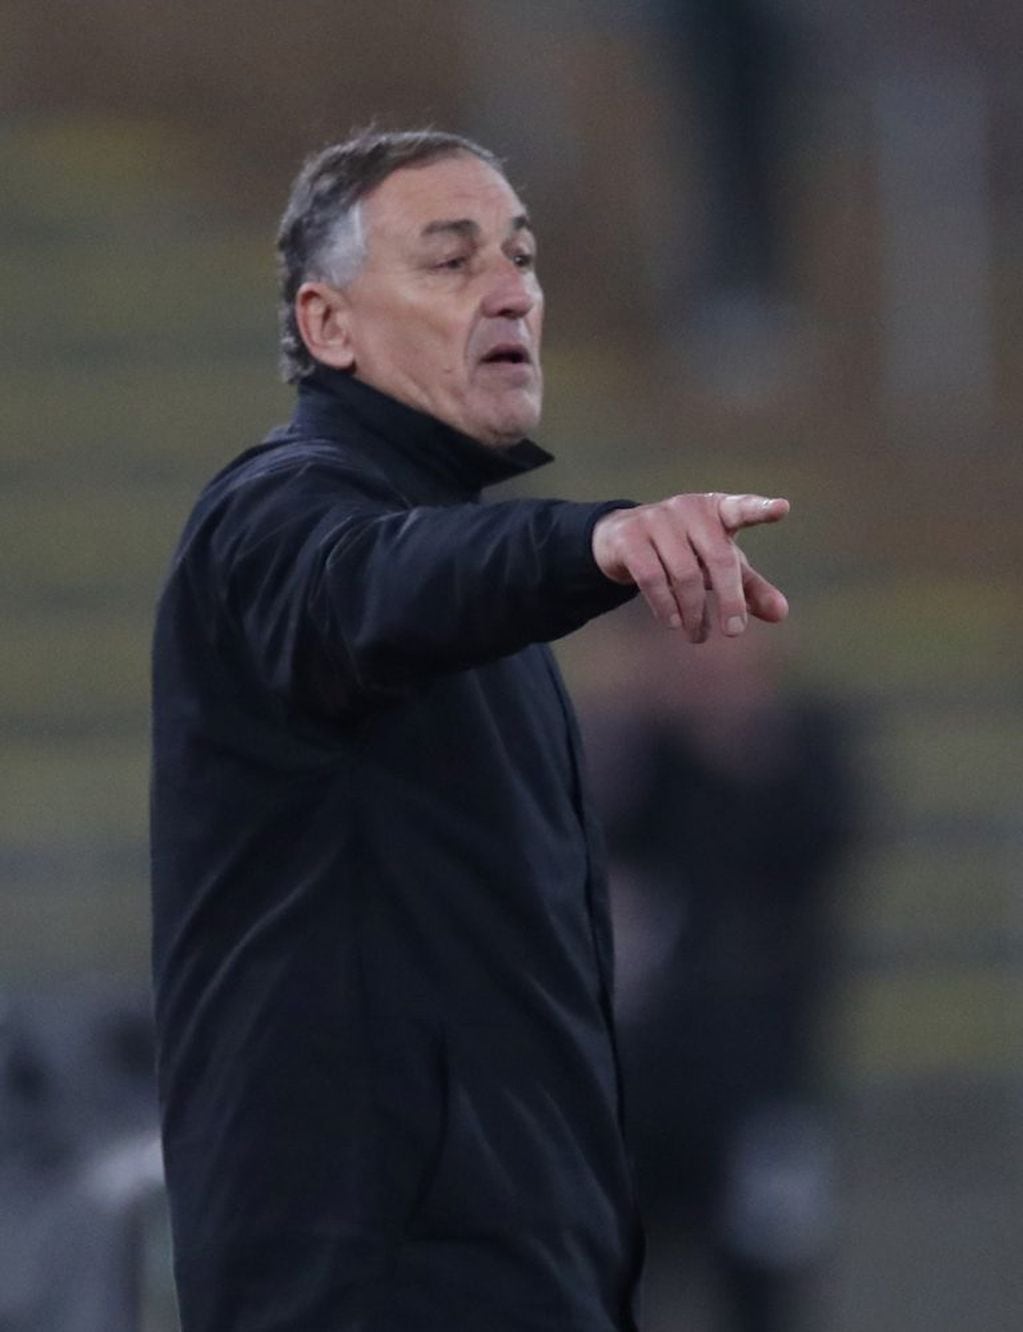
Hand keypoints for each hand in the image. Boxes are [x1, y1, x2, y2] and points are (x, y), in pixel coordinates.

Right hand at [591, 492, 789, 641]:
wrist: (622, 538)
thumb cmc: (686, 551)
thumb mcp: (720, 565)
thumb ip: (751, 587)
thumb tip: (781, 613)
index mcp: (717, 510)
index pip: (742, 508)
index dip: (761, 509)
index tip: (782, 509)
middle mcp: (688, 509)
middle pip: (719, 557)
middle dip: (730, 600)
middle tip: (734, 632)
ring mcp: (656, 519)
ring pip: (685, 574)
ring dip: (694, 612)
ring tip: (698, 636)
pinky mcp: (629, 538)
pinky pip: (652, 578)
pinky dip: (665, 605)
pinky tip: (673, 623)